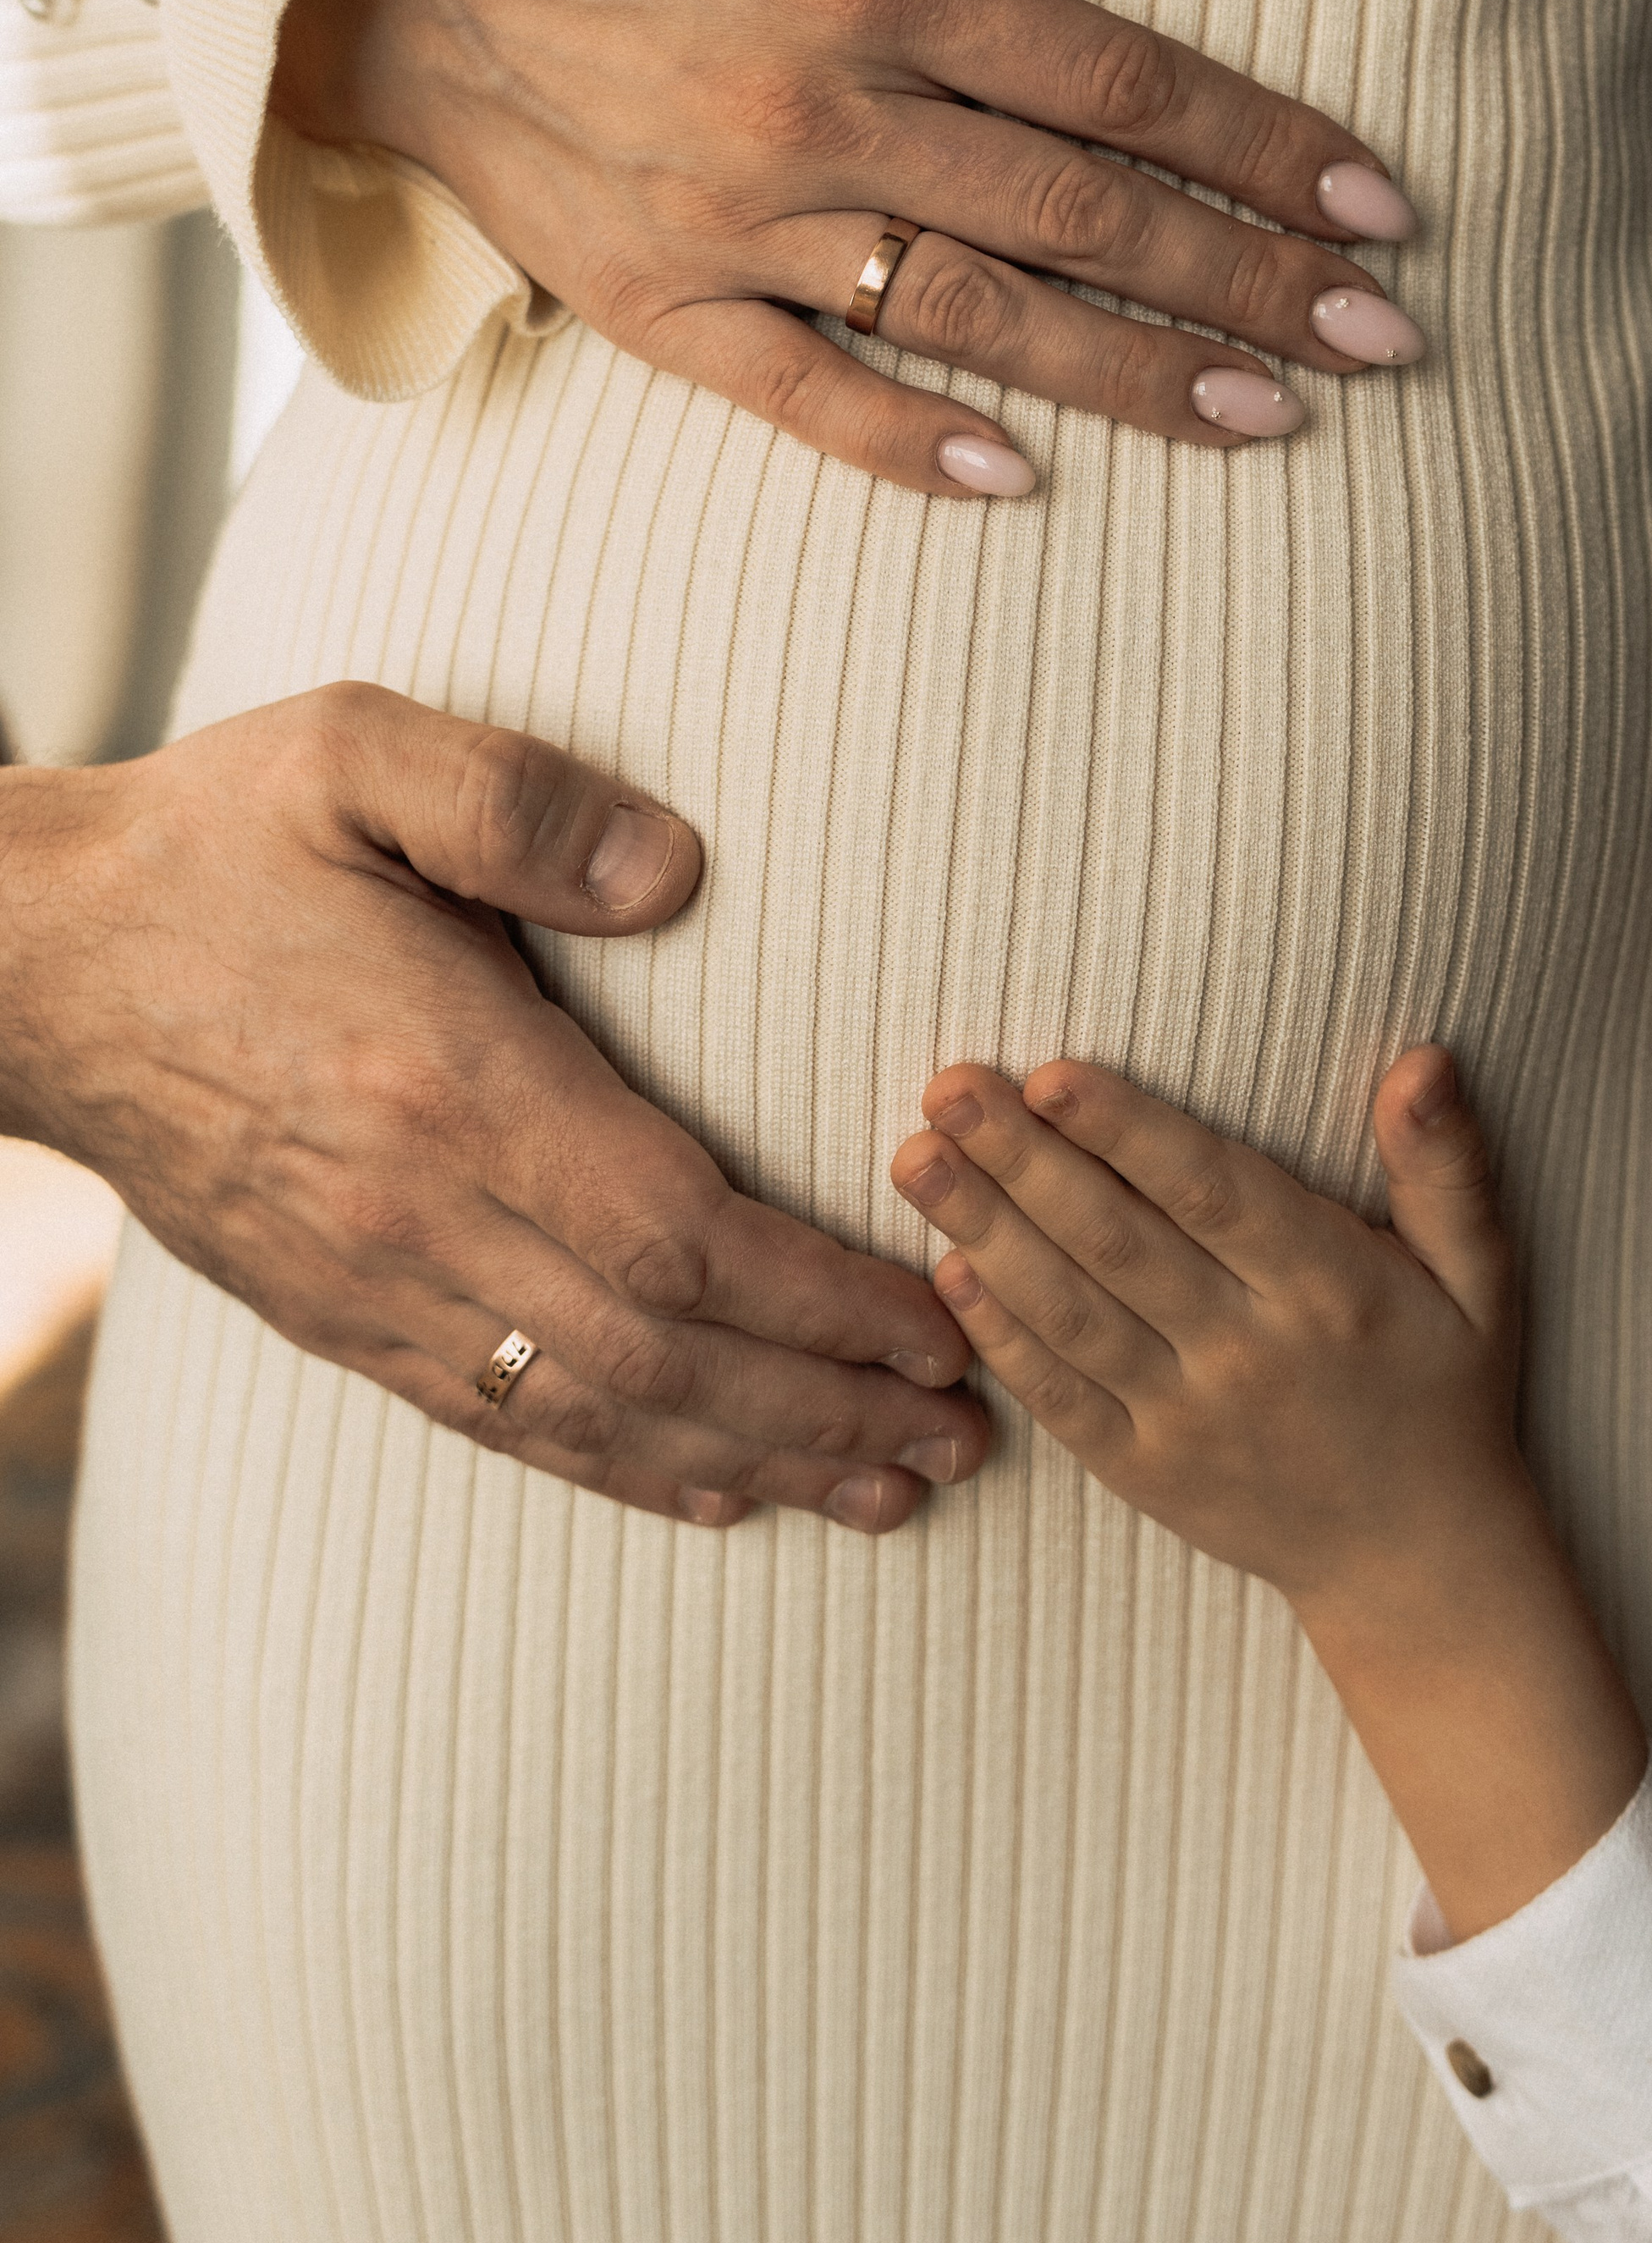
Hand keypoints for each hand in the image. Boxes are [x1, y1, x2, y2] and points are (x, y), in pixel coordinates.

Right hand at [0, 684, 984, 1532]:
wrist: (26, 964)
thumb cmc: (211, 842)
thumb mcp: (355, 752)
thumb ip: (519, 801)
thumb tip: (677, 871)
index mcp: (450, 1083)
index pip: (678, 1236)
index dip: (824, 1301)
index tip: (940, 1325)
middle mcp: (416, 1215)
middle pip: (662, 1356)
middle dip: (828, 1406)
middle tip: (967, 1435)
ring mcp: (369, 1283)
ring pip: (592, 1414)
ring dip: (755, 1460)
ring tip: (888, 1490)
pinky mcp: (333, 1313)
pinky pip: (499, 1420)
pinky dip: (621, 1467)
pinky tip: (715, 1489)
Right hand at [274, 0, 1423, 497]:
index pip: (1122, 85)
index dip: (1264, 147)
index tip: (1377, 205)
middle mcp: (827, 118)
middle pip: (1085, 218)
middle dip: (1252, 283)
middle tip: (1385, 343)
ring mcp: (746, 230)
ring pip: (979, 320)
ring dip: (1135, 376)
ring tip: (1268, 419)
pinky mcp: (666, 311)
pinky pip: (803, 398)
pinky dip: (908, 443)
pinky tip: (1017, 483)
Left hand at [890, 1050, 1645, 1935]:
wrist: (1417, 1563)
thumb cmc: (1446, 1392)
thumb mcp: (1481, 1278)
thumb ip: (1446, 1166)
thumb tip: (1423, 1060)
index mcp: (1331, 1290)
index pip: (1214, 1195)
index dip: (1129, 1133)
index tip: (1052, 1074)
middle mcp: (1252, 1355)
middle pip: (1118, 1244)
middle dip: (1023, 1162)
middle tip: (945, 1088)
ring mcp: (1189, 1421)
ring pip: (1072, 1314)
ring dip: (985, 1232)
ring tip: (915, 1160)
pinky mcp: (1143, 1472)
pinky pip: (1060, 1396)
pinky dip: (1000, 1334)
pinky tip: (947, 1268)